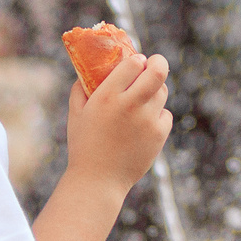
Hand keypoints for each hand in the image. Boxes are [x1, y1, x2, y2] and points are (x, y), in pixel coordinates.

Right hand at [64, 48, 171, 190]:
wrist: (98, 181)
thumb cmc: (84, 146)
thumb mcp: (75, 115)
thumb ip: (80, 89)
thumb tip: (87, 72)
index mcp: (107, 97)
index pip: (133, 63)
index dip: (137, 59)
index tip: (136, 62)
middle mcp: (129, 105)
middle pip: (157, 72)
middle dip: (158, 62)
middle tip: (155, 63)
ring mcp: (147, 121)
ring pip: (162, 92)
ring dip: (155, 89)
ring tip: (146, 94)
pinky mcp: (158, 135)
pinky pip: (165, 115)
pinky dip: (158, 114)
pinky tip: (146, 120)